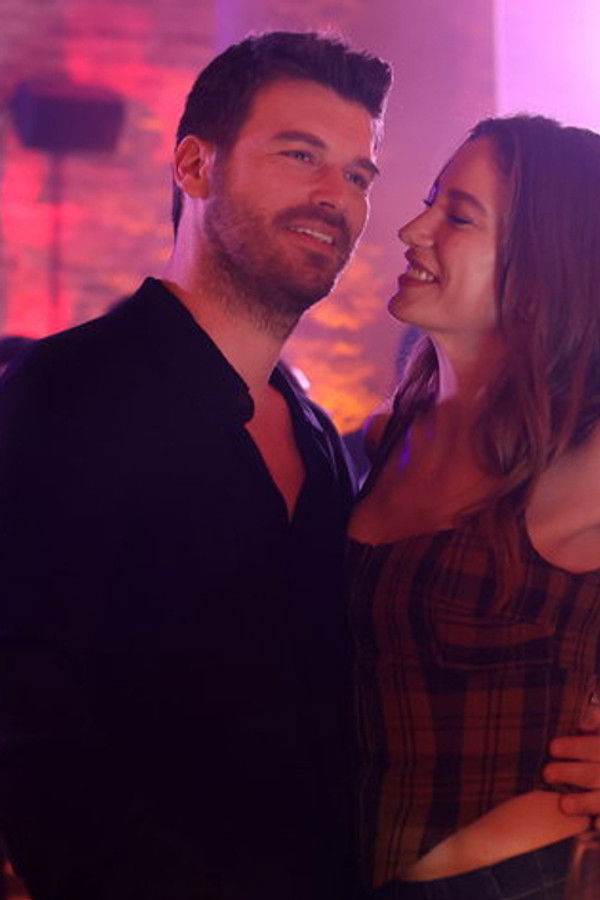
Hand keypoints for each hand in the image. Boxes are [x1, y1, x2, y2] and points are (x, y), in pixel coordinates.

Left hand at [544, 694, 599, 818]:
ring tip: (563, 805)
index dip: (575, 747)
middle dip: (571, 774)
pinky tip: (594, 823)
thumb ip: (595, 717)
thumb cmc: (599, 745)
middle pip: (594, 774)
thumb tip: (583, 723)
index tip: (551, 748)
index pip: (595, 746)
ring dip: (585, 802)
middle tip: (546, 773)